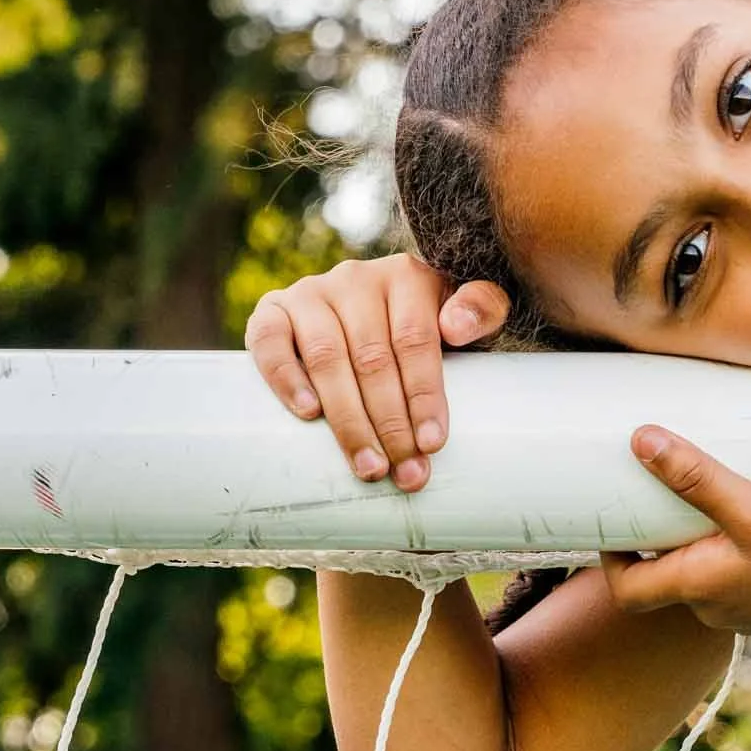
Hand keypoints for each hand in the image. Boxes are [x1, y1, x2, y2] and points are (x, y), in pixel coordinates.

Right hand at [243, 256, 508, 490]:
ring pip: (326, 357)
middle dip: (390, 424)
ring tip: (368, 466)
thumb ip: (482, 309)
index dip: (423, 394)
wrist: (373, 314)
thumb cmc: (426, 328)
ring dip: (347, 419)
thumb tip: (455, 327)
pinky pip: (269, 341)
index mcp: (407, 276)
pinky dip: (285, 378)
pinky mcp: (272, 309)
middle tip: (404, 473)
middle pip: (372, 357)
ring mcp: (311, 292)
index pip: (415, 339)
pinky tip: (308, 413)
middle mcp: (356, 278)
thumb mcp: (467, 316)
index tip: (432, 444)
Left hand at [600, 427, 750, 647]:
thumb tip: (641, 441)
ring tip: (710, 483)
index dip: (608, 553)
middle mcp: (717, 606)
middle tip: (656, 481)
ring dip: (698, 530)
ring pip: (704, 567)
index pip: (626, 588)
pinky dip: (734, 539)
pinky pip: (740, 568)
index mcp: (699, 589)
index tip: (611, 509)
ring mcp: (750, 606)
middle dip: (656, 529)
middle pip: (663, 572)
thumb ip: (698, 479)